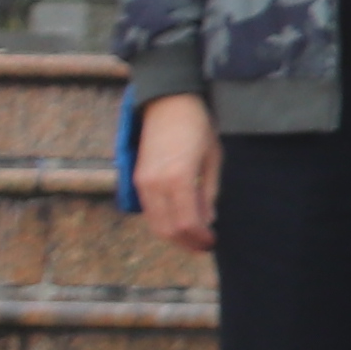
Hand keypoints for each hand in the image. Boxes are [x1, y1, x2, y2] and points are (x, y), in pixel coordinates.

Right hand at [133, 95, 217, 257]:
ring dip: (173, 236)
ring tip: (192, 238)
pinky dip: (162, 222)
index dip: (199, 238)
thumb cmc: (198, 127)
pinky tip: (179, 223)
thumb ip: (208, 192)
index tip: (212, 242)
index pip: (187, 223)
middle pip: (168, 229)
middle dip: (186, 242)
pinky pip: (148, 211)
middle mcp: (155, 184)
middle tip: (204, 245)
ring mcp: (142, 183)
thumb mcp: (213, 159)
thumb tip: (208, 220)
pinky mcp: (137, 179)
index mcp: (178, 179)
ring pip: (155, 223)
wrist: (168, 104)